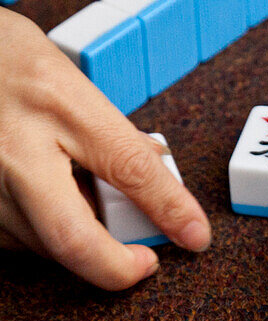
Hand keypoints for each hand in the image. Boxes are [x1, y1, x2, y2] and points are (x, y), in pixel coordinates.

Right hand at [0, 7, 210, 289]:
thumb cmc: (5, 57)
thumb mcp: (71, 79)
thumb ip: (114, 130)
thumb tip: (161, 171)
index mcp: (59, 106)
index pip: (131, 170)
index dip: (171, 212)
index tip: (195, 237)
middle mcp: (15, 149)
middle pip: (73, 238)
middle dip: (114, 263)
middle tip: (139, 259)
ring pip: (41, 245)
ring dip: (75, 241)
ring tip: (77, 202)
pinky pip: (11, 238)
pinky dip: (40, 233)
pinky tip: (45, 203)